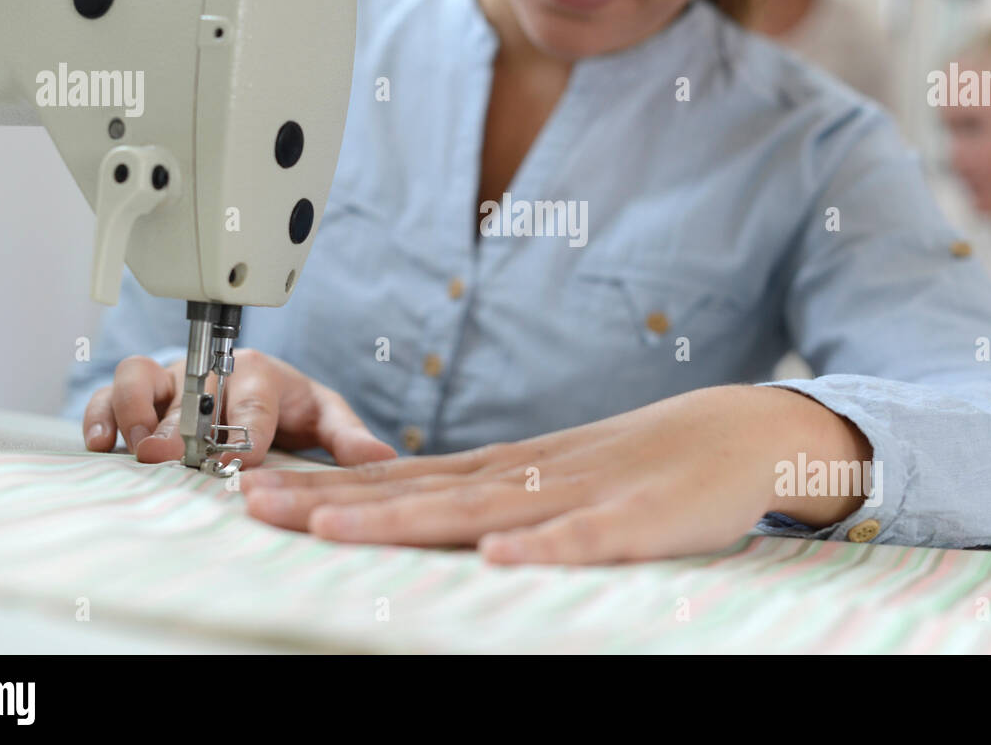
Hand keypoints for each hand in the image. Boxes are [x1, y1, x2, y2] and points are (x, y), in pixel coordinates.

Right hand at [80, 348, 396, 467]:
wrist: (266, 396)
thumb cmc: (294, 407)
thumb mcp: (327, 417)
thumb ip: (348, 438)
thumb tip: (381, 458)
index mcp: (258, 373)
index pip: (251, 398)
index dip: (244, 429)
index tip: (240, 457)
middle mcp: (208, 373)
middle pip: (187, 389)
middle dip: (180, 422)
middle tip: (174, 454)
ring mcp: (170, 383)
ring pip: (137, 378)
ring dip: (134, 411)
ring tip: (139, 446)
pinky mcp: (140, 399)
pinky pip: (106, 398)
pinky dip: (99, 416)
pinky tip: (101, 443)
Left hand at [240, 385, 861, 564]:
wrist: (733, 433)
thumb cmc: (638, 462)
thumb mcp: (551, 477)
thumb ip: (487, 497)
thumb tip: (413, 513)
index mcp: (506, 470)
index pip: (404, 478)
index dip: (331, 488)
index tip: (261, 492)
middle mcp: (527, 476)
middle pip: (419, 491)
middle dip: (334, 501)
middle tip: (257, 504)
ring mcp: (579, 494)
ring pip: (479, 510)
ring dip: (405, 517)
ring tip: (335, 526)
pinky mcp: (638, 519)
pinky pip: (587, 537)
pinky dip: (543, 546)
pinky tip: (500, 556)